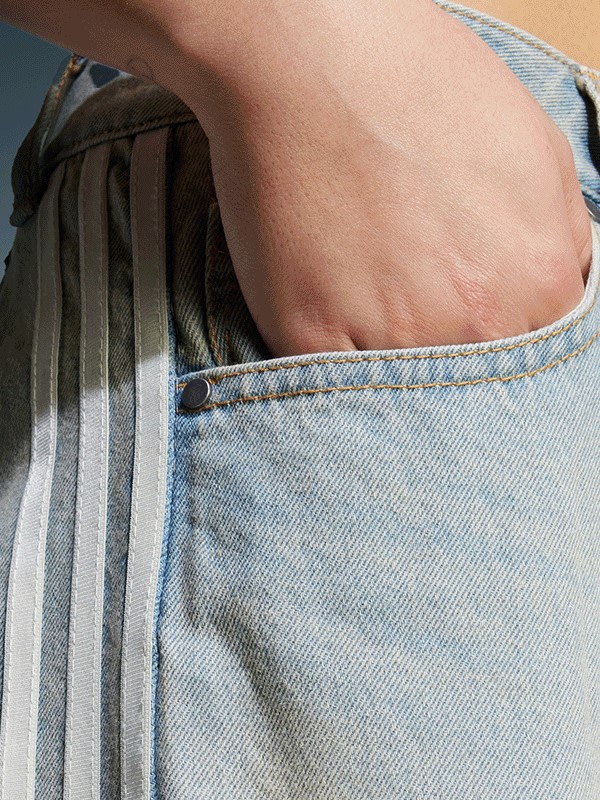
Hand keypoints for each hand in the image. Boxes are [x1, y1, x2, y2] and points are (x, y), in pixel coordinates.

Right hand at [181, 0, 592, 356]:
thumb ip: (561, 242)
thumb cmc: (420, 89)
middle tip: (415, 318)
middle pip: (471, 388)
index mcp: (539, 286)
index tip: (469, 333)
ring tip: (371, 305)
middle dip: (450, 360)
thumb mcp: (536, 152)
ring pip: (400, 397)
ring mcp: (391, 341)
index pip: (536, 364)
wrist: (311, 58)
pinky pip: (331, 384)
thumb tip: (560, 293)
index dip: (500, 348)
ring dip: (391, 368)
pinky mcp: (312, 340)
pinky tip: (332, 308)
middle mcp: (475, 327)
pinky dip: (332, 362)